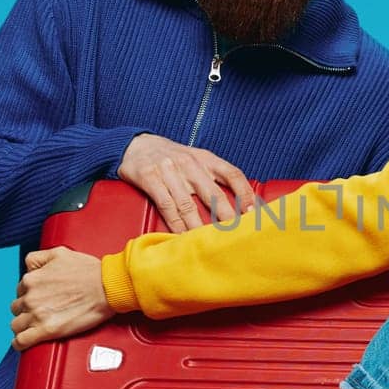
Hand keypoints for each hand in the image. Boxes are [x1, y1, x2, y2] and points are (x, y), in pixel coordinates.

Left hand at [10, 247, 111, 349]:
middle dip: (27, 309)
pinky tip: (25, 342)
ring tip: (36, 326)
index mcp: (32, 279)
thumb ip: (38, 258)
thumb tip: (29, 266)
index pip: (20, 290)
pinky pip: (21, 341)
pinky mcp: (46, 331)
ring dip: (24, 326)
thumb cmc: (90, 272)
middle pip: (17, 307)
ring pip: (16, 325)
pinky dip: (20, 343)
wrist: (107, 288)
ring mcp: (37, 315)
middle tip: (43, 310)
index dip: (30, 294)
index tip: (41, 297)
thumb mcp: (60, 253)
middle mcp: (31, 297)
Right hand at [118, 134, 256, 232]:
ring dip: (198, 227)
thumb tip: (241, 201)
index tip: (252, 213)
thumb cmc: (172, 157)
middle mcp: (189, 163)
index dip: (245, 193)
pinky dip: (175, 224)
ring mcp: (169, 170)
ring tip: (208, 243)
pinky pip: (166, 205)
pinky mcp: (150, 178)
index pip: (232, 174)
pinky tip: (182, 237)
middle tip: (234, 236)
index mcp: (205, 158)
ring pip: (188, 205)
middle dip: (226, 217)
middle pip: (213, 194)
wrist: (136, 145)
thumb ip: (214, 176)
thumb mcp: (196, 159)